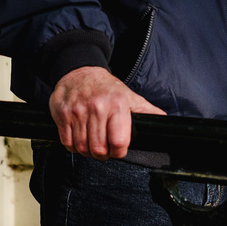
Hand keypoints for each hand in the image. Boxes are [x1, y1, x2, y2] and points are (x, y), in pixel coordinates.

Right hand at [48, 66, 165, 159]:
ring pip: (82, 148)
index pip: (118, 142)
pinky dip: (73, 147)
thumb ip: (146, 111)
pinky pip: (67, 143)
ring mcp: (77, 111)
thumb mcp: (130, 97)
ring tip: (92, 145)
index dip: (119, 151)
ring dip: (88, 152)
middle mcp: (97, 107)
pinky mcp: (62, 114)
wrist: (79, 71)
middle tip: (104, 149)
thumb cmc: (107, 88)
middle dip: (103, 154)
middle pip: (99, 149)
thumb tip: (165, 122)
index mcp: (117, 105)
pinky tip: (79, 140)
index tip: (118, 149)